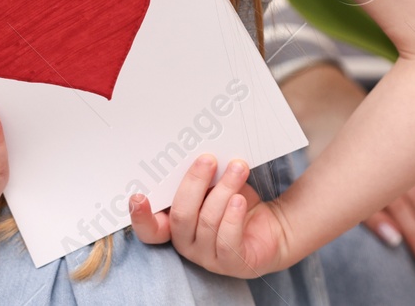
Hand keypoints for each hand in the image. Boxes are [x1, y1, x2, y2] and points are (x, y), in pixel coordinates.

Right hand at [129, 154, 292, 276]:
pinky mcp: (233, 263)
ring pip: (208, 222)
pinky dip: (233, 216)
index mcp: (175, 225)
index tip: (138, 197)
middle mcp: (187, 243)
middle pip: (181, 216)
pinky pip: (228, 241)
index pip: (150, 228)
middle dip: (194, 183)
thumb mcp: (215, 185)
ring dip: (224, 189)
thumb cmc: (238, 201)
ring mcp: (209, 257)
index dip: (141, 216)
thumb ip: (200, 176)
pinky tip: (240, 199)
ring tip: (238, 168)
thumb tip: (196, 151)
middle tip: (208, 159)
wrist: (276, 225)